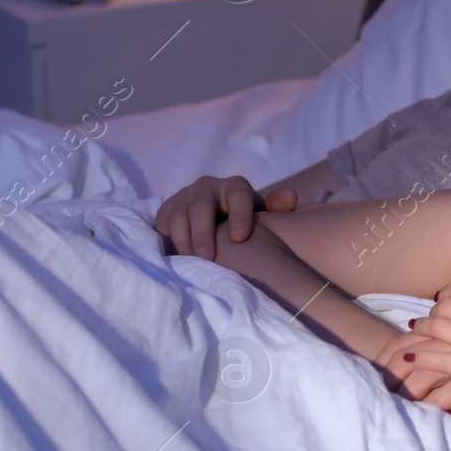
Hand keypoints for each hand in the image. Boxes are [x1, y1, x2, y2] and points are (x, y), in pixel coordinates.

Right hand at [155, 175, 297, 258]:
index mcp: (234, 188)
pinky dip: (164, 242)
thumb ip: (275, 209)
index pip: (238, 195)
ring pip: (177, 215)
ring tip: (189, 262)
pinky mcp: (164, 212)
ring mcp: (183, 198)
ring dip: (182, 239)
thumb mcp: (259, 214)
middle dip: (203, 231)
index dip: (239, 215)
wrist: (211, 214)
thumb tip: (290, 197)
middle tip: (207, 257)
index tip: (239, 239)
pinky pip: (160, 226)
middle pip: (201, 206)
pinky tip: (171, 260)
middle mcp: (206, 188)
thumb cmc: (242, 220)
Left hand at [401, 280, 450, 430]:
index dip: (448, 296)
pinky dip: (421, 357)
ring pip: (438, 328)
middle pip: (446, 306)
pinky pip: (440, 360)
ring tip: (413, 336)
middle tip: (427, 322)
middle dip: (432, 313)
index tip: (443, 304)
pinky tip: (410, 359)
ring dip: (422, 331)